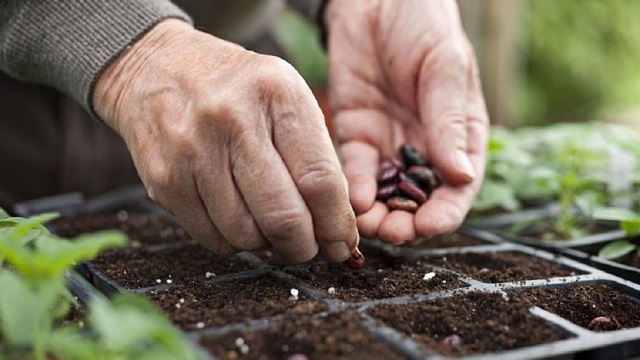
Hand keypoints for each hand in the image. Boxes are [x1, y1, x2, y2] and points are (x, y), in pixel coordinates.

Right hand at [93, 19, 357, 262]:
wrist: (156, 66)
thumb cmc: (237, 88)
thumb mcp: (285, 95)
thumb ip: (315, 154)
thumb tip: (337, 225)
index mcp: (276, 94)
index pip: (319, 179)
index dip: (336, 224)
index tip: (343, 244)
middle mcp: (232, 119)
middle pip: (283, 216)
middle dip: (304, 247)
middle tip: (310, 248)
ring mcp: (192, 151)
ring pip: (245, 235)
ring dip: (268, 246)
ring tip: (273, 230)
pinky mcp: (164, 179)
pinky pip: (211, 237)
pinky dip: (235, 243)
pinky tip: (241, 223)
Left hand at [325, 0, 488, 243]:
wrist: (375, 0)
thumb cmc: (423, 25)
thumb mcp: (444, 67)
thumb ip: (449, 120)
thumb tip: (460, 175)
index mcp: (459, 135)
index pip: (458, 187)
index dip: (446, 212)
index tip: (430, 226)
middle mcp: (424, 147)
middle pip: (419, 200)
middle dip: (407, 222)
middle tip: (392, 232)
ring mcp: (389, 144)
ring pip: (386, 194)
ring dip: (379, 215)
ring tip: (368, 225)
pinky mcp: (357, 136)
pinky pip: (356, 170)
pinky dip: (355, 189)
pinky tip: (353, 200)